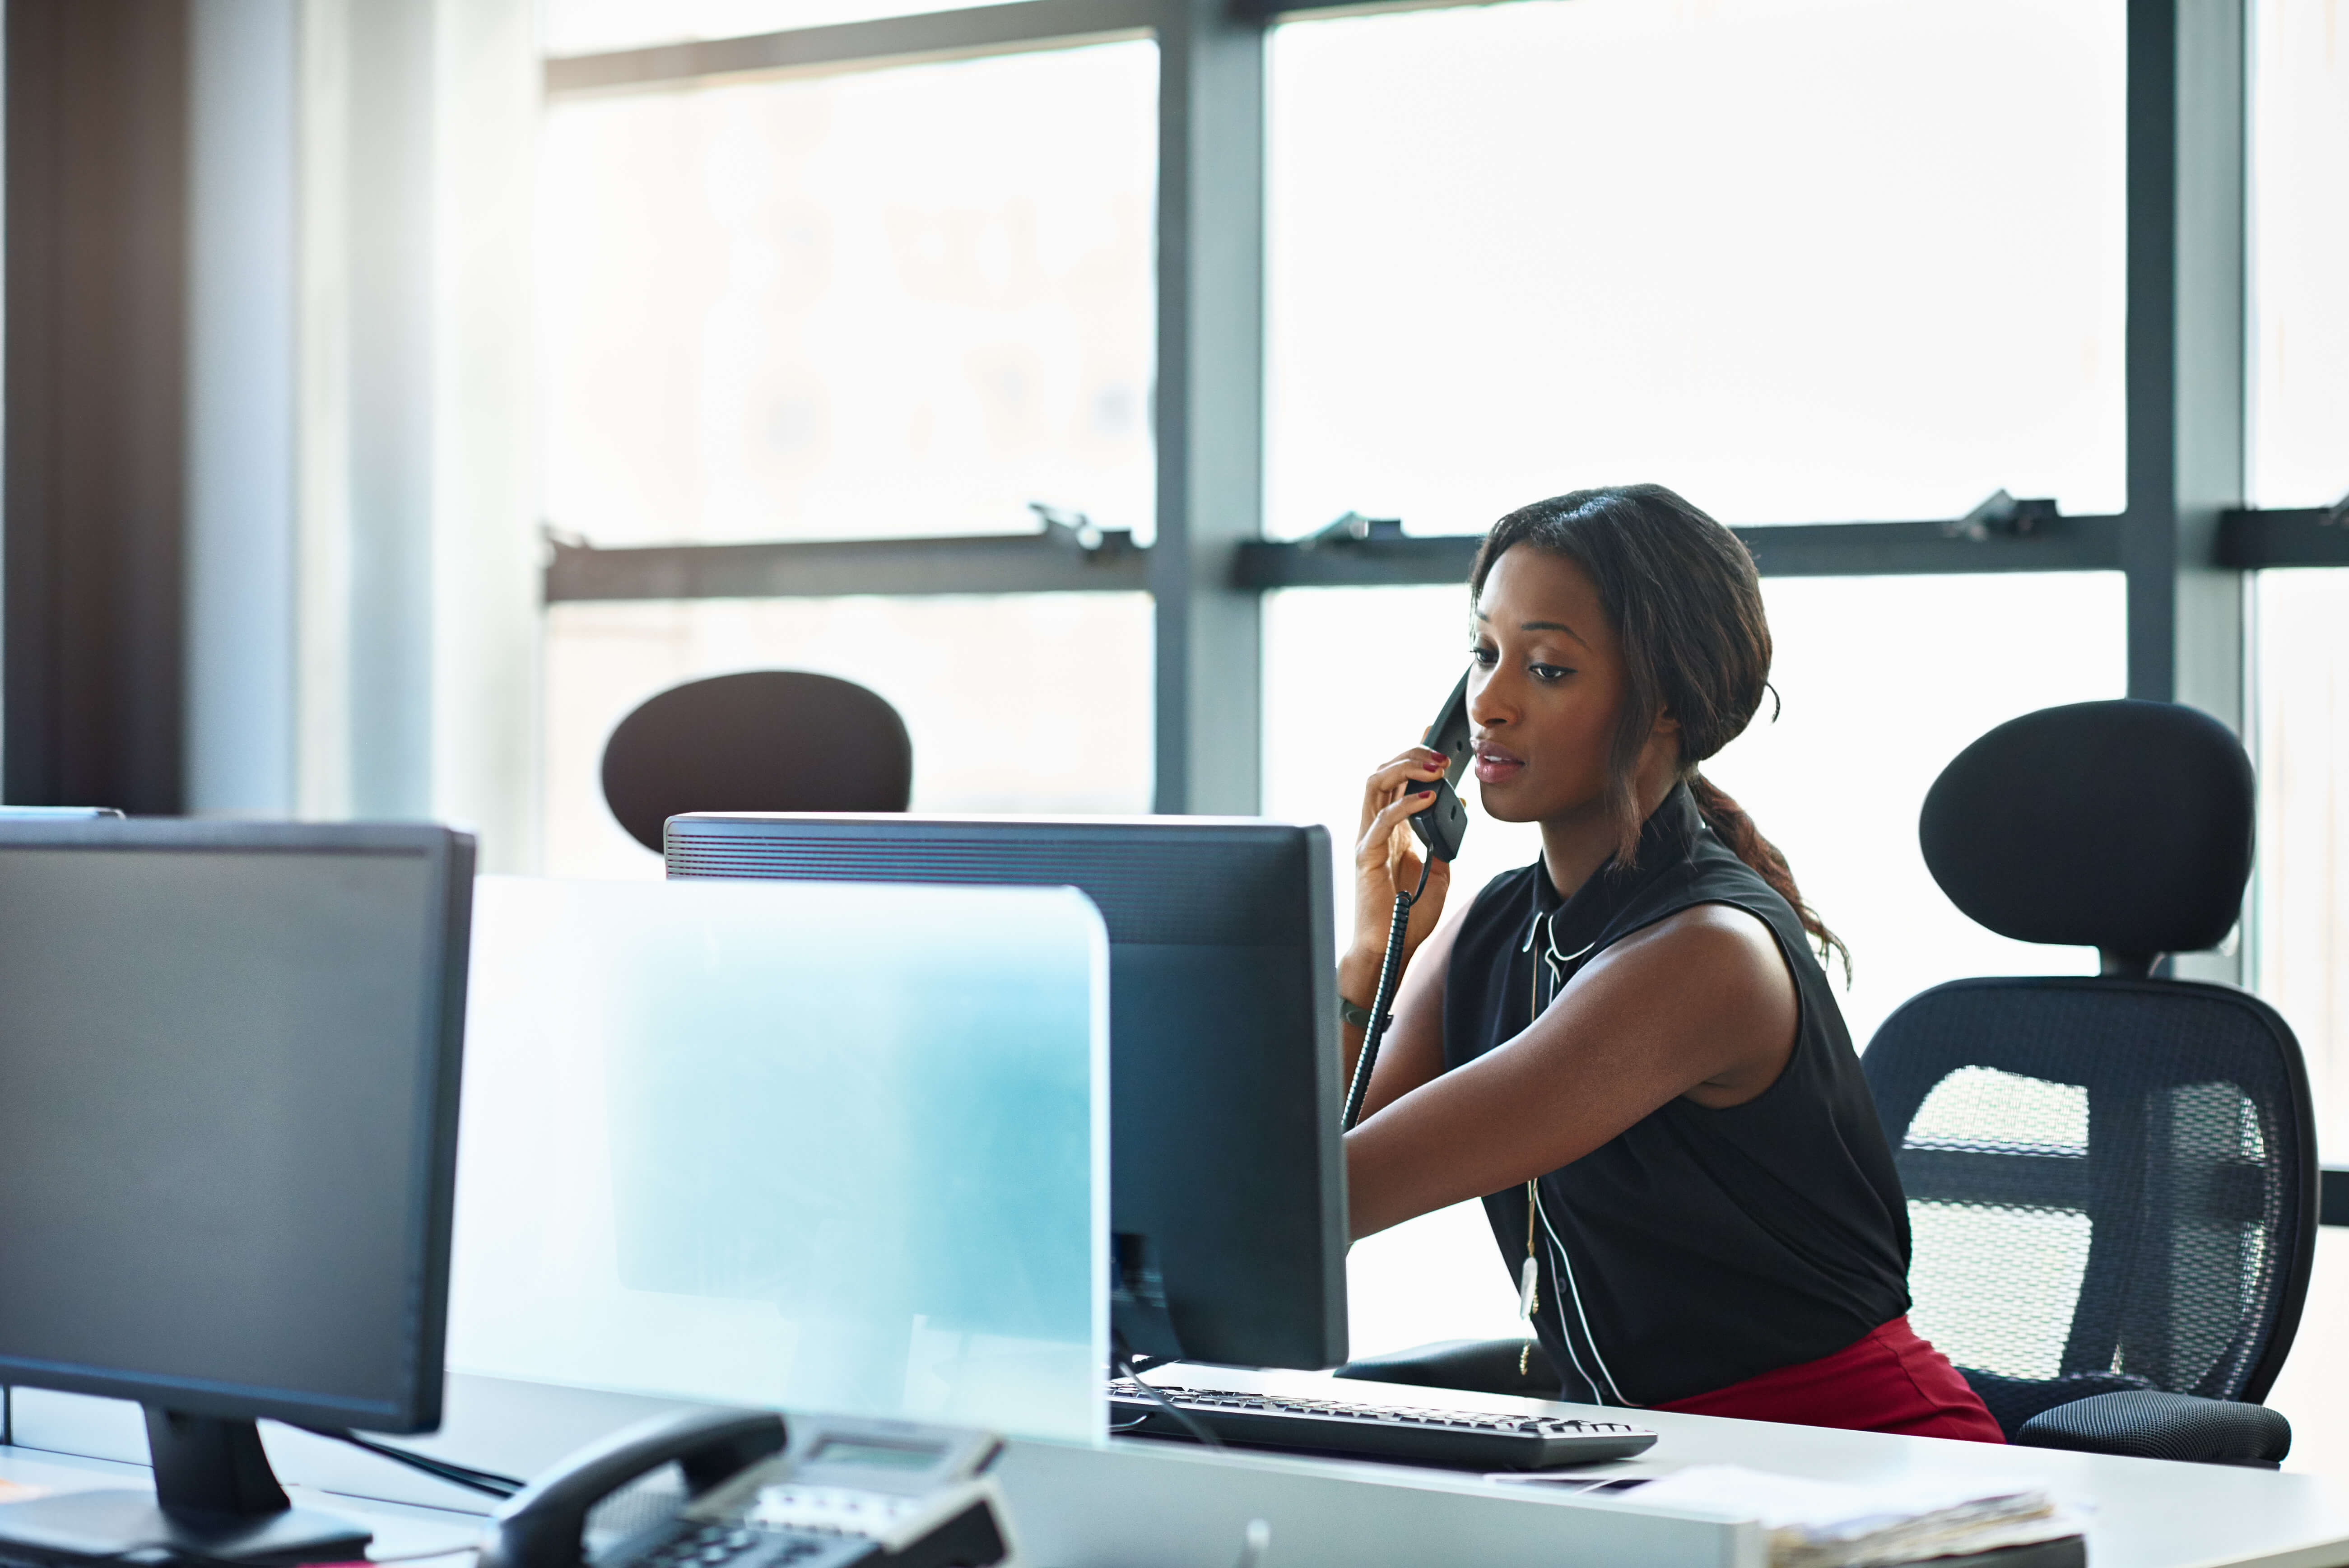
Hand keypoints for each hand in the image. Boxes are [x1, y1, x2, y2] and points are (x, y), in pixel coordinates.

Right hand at [1339, 748, 1455, 1007]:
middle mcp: (1374, 828)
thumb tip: (1455, 804)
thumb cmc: (1408, 913)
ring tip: (1434, 768)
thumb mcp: (1437, 868)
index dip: (1411, 752)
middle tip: (1440, 754)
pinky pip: (1381, 821)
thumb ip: (1442, 836)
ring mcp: (1368, 840)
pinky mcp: (1366, 856)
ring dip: (1405, 769)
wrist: (1389, 948)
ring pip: (1374, 785)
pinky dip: (1405, 805)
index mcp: (1390, 828)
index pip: (1396, 778)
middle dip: (1410, 755)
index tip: (1431, 733)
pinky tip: (1429, 798)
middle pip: (1382, 772)